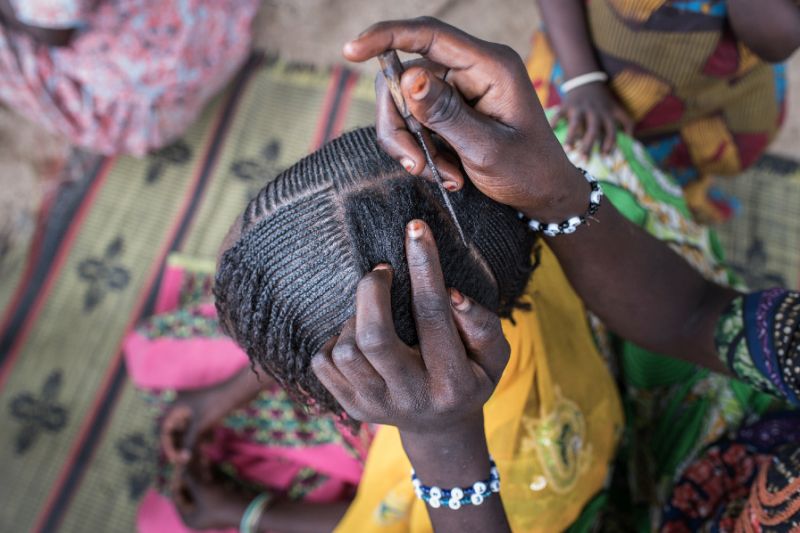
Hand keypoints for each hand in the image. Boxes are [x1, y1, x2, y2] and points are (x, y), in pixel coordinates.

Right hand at [159, 388, 223, 465]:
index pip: (165, 430)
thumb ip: (188, 443)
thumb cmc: (217, 405)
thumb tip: (181, 461)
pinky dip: (200, 435)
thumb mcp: (200, 425)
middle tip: (185, 460)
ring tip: (198, 455)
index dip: (168, 446)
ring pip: (186, 430)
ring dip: (191, 442)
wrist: (238, 391)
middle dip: (180, 446)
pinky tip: (210, 441)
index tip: (176, 460)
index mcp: (175, 406)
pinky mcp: (203, 411)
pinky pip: (196, 426)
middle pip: (174, 431)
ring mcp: (192, 408)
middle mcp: (181, 406)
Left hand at [172, 464, 250, 529]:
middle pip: (188, 490)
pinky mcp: (219, 500)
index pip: (176, 495)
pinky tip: (207, 460)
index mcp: (189, 517)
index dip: (176, 478)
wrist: (248, 508)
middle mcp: (197, 514)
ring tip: (199, 455)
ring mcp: (208, 507)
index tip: (178, 465)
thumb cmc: (220, 502)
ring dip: (199, 471)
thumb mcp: (202, 489)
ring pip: (199, 486)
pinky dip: (208, 474)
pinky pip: (209, 486)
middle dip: (189, 473)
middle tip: (188, 458)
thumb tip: (181, 460)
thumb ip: (189, 475)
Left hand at [311, 219, 509, 435]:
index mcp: (452, 383)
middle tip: (381, 271)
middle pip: (373, 336)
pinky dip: (336, 340)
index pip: (433, 315)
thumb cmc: (470, 376)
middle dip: (372, 290)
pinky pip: (323, 363)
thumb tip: (452, 294)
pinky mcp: (351, 408)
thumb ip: (482, 325)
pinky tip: (358, 338)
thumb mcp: (494, 355)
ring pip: (345, 349)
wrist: (441, 427)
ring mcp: (377, 407)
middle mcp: (412, 398)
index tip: (415, 230)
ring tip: (375, 314)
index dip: (424, 266)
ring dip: (356, 317)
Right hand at [344, 17, 582, 219]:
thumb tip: (406, 78)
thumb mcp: (487, 149)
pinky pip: (414, 124)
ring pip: (404, 106)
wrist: (545, 194)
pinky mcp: (449, 111)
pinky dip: (421, 152)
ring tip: (444, 176)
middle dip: (401, 125)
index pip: (429, 35)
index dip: (386, 36)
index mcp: (489, 66)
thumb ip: (446, 114)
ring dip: (413, 145)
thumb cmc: (528, 171)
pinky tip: (449, 174)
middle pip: (405, 78)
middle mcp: (470, 70)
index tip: (350, 51)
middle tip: (415, 165)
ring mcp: (458, 90)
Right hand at [550, 82, 633, 156]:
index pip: (611, 129)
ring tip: (567, 151)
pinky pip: (560, 114)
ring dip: (572, 137)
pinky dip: (554, 122)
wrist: (586, 80)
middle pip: (593, 130)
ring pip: (576, 123)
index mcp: (607, 113)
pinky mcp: (567, 105)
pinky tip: (551, 131)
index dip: (609, 142)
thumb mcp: (617, 107)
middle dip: (589, 145)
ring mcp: (580, 108)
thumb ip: (626, 122)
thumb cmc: (602, 100)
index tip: (605, 155)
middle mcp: (594, 112)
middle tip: (585, 161)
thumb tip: (633, 140)